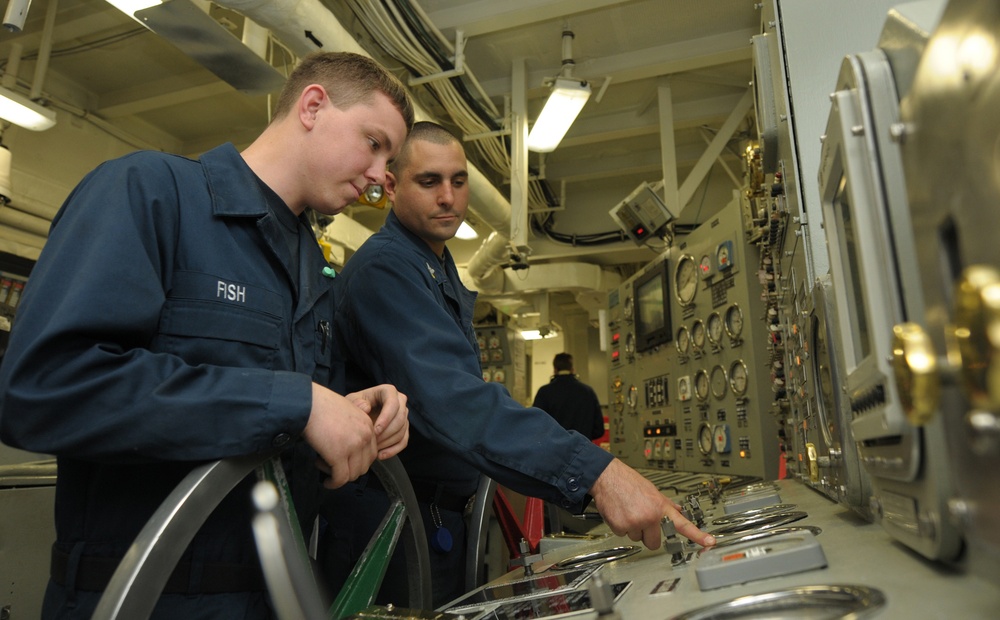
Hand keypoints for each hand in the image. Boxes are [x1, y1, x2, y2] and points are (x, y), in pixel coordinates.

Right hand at [303, 382, 378, 488]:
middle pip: (364, 466)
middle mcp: (365, 436)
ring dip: (339, 476)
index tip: (344, 462)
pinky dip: (333, 484)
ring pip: (353, 475)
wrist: (308, 403)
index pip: (371, 453)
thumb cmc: (321, 406)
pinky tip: (327, 482)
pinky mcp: (339, 455)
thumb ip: (354, 428)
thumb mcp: (347, 412)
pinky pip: (340, 479)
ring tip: (324, 466)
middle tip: (333, 466)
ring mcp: (353, 446)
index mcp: (368, 425)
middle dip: (349, 470)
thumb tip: (350, 448)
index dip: (357, 461)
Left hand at [347, 384, 408, 458]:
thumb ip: (357, 403)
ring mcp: (403, 415)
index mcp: (388, 391)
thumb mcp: (351, 401)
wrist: (356, 416)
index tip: (374, 431)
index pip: (393, 403)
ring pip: (402, 431)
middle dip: (386, 433)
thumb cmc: (354, 406)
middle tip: (372, 442)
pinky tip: (380, 455)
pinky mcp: (404, 429)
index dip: (386, 418)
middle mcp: (400, 401)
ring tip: (372, 449)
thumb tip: (367, 408)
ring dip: (387, 442)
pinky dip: (393, 450)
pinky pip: (403, 441)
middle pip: (400, 418)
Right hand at [589, 458, 715, 549]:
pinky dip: (620, 527)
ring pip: (637, 538)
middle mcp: (650, 516)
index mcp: (661, 506)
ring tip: (628, 512)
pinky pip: (624, 535)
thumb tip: (678, 510)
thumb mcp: (652, 491)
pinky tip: (620, 513)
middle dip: (647, 535)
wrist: (607, 477)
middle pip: (654, 543)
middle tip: (641, 521)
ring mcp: (636, 522)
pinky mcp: (621, 527)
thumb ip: (666, 504)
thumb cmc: (628, 482)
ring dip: (633, 529)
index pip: (683, 524)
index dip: (698, 535)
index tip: (710, 542)